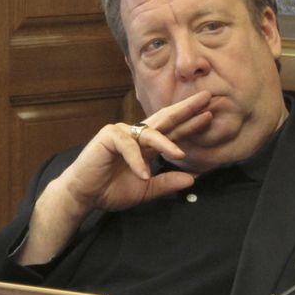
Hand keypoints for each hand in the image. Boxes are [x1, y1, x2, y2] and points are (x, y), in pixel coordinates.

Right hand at [19, 91, 213, 265]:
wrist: (85, 196)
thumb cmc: (111, 190)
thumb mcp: (147, 189)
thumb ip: (167, 183)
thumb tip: (193, 179)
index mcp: (148, 145)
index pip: (173, 131)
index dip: (190, 124)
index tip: (209, 116)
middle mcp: (137, 135)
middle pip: (166, 119)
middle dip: (186, 109)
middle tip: (206, 98)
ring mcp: (123, 133)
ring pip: (150, 133)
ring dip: (166, 143)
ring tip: (180, 155)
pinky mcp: (108, 137)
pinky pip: (128, 147)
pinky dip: (137, 161)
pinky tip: (143, 174)